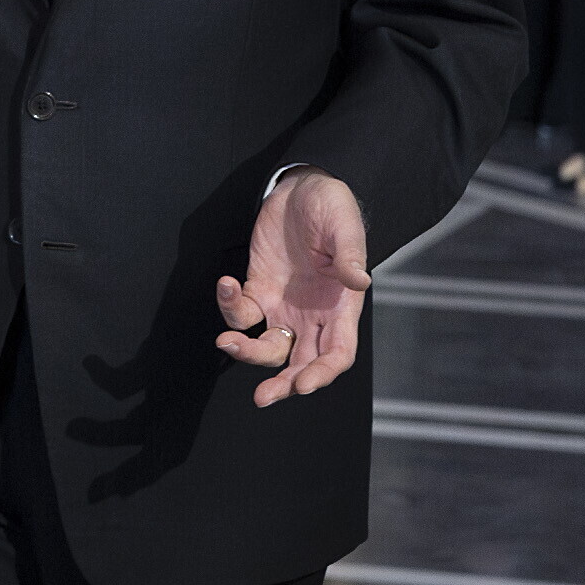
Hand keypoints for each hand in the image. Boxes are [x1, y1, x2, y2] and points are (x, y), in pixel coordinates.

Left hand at [216, 168, 372, 407]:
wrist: (303, 186)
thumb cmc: (332, 206)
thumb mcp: (345, 225)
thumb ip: (350, 253)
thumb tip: (359, 281)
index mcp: (341, 307)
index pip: (337, 354)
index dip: (323, 373)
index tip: (303, 383)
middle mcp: (313, 315)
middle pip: (301, 362)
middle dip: (284, 384)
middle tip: (263, 397)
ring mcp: (284, 305)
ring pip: (268, 347)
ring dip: (248, 353)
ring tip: (227, 343)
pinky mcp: (258, 288)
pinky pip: (242, 312)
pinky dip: (229, 307)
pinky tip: (224, 284)